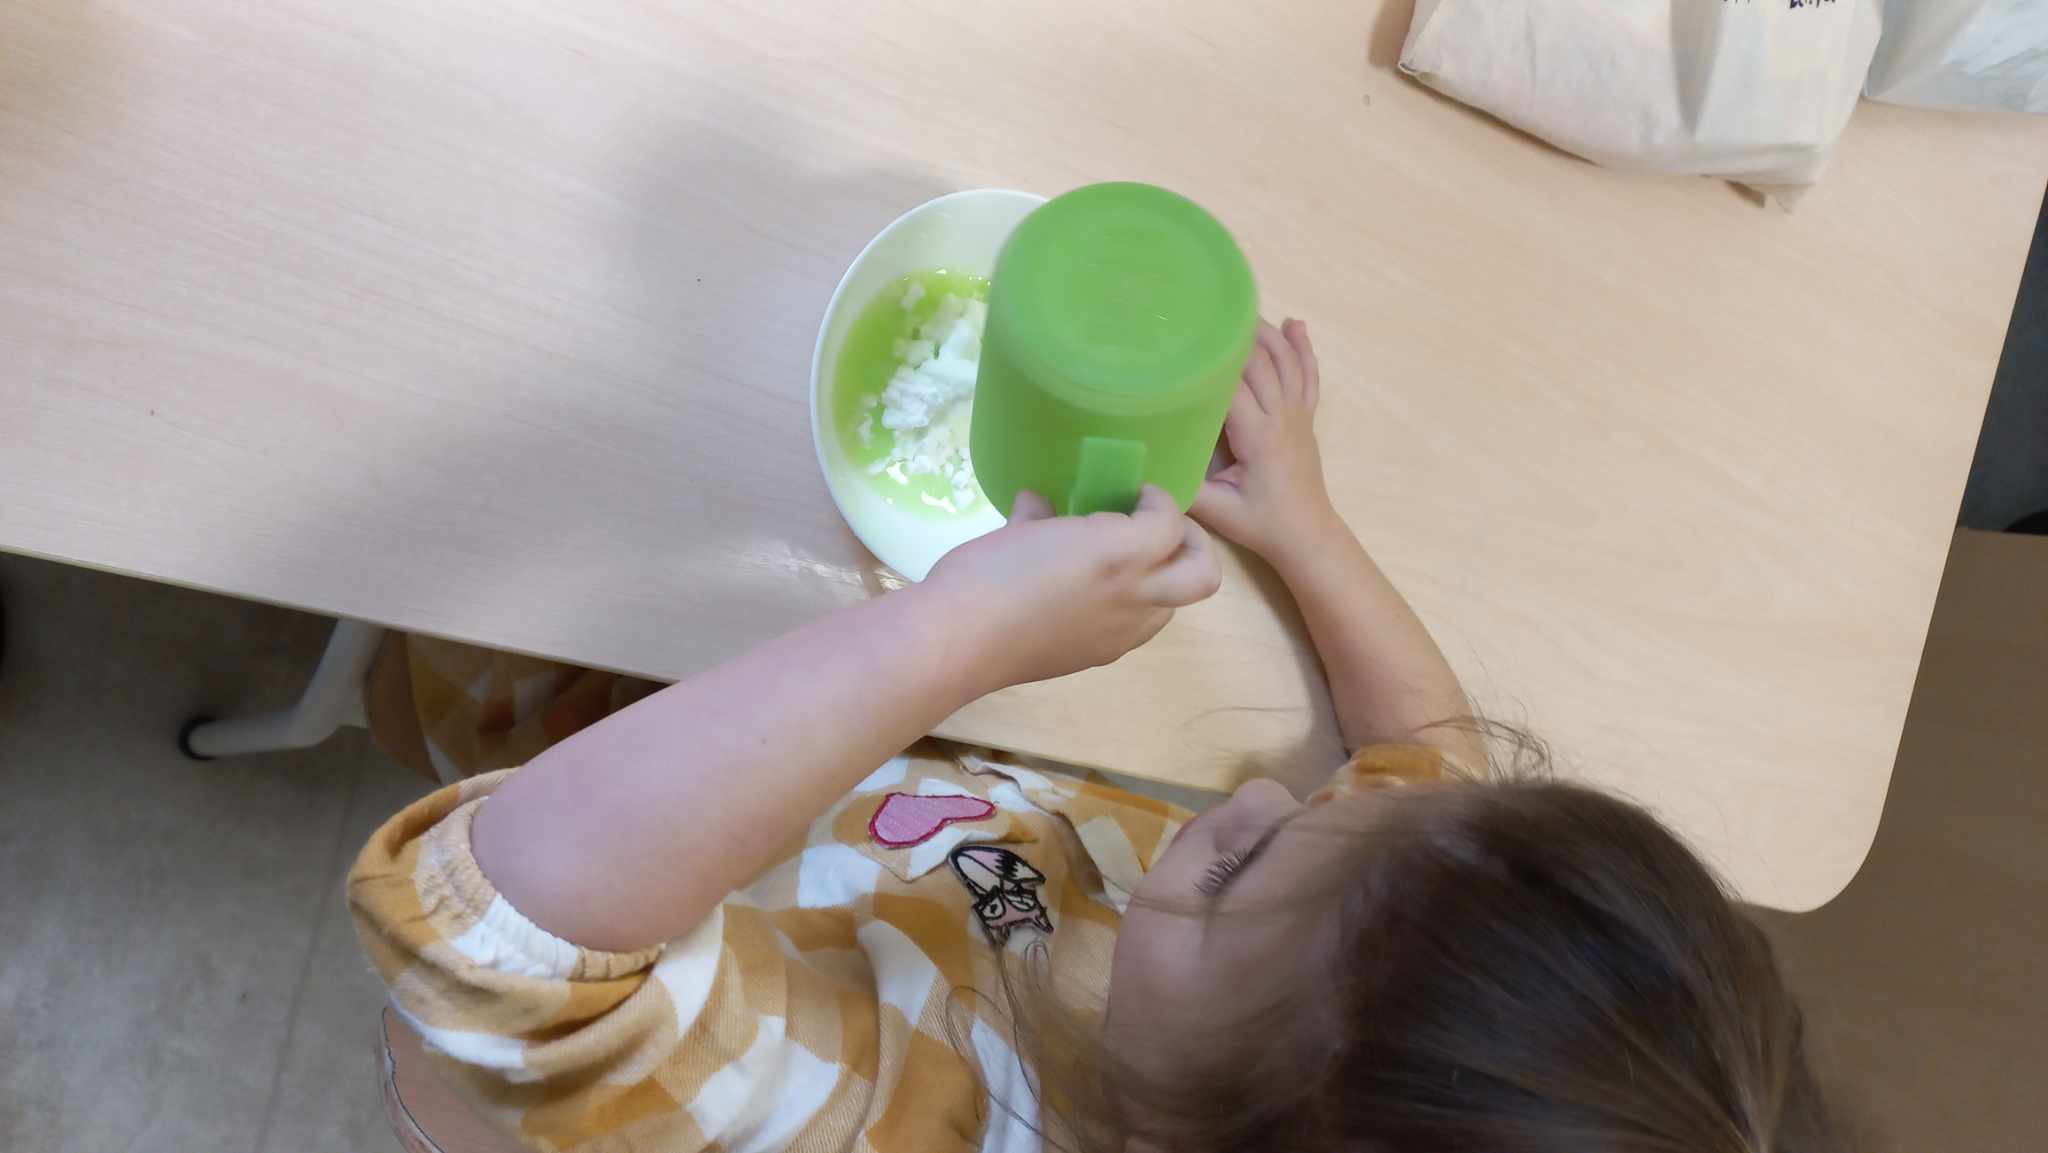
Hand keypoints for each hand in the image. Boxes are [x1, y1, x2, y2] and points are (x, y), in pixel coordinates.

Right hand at [925, 486, 1220, 692]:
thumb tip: (1037, 504)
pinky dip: (1132, 607)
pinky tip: (1092, 595)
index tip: (1134, 494)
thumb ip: (1040, 513)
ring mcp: (1120, 633)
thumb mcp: (1017, 528)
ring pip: (1174, 606)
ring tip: (1125, 564)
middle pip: (1203, 573)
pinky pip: (1137, 629)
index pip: (1170, 521)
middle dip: (1193, 545)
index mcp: (1118, 553)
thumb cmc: (985, 573)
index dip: (1157, 500)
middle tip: (1160, 530)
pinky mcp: (1100, 657)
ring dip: (1163, 580)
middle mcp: (1134, 595)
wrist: (959, 641)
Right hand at [1192, 318, 1340, 564]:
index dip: (1210, 362)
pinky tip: (1294, 324)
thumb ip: (1183, 487)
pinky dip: (1302, 347)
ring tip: (1240, 308)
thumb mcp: (1217, 511)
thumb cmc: (1261, 524)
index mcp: (1258, 436)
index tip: (1184, 340)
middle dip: (1235, 334)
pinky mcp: (1306, 417)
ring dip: (1265, 332)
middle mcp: (1281, 416)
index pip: (1233, 386)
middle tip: (1204, 311)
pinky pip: (1308, 374)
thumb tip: (1142, 466)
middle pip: (1260, 362)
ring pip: (1285, 360)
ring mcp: (1298, 414)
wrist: (1308, 535)